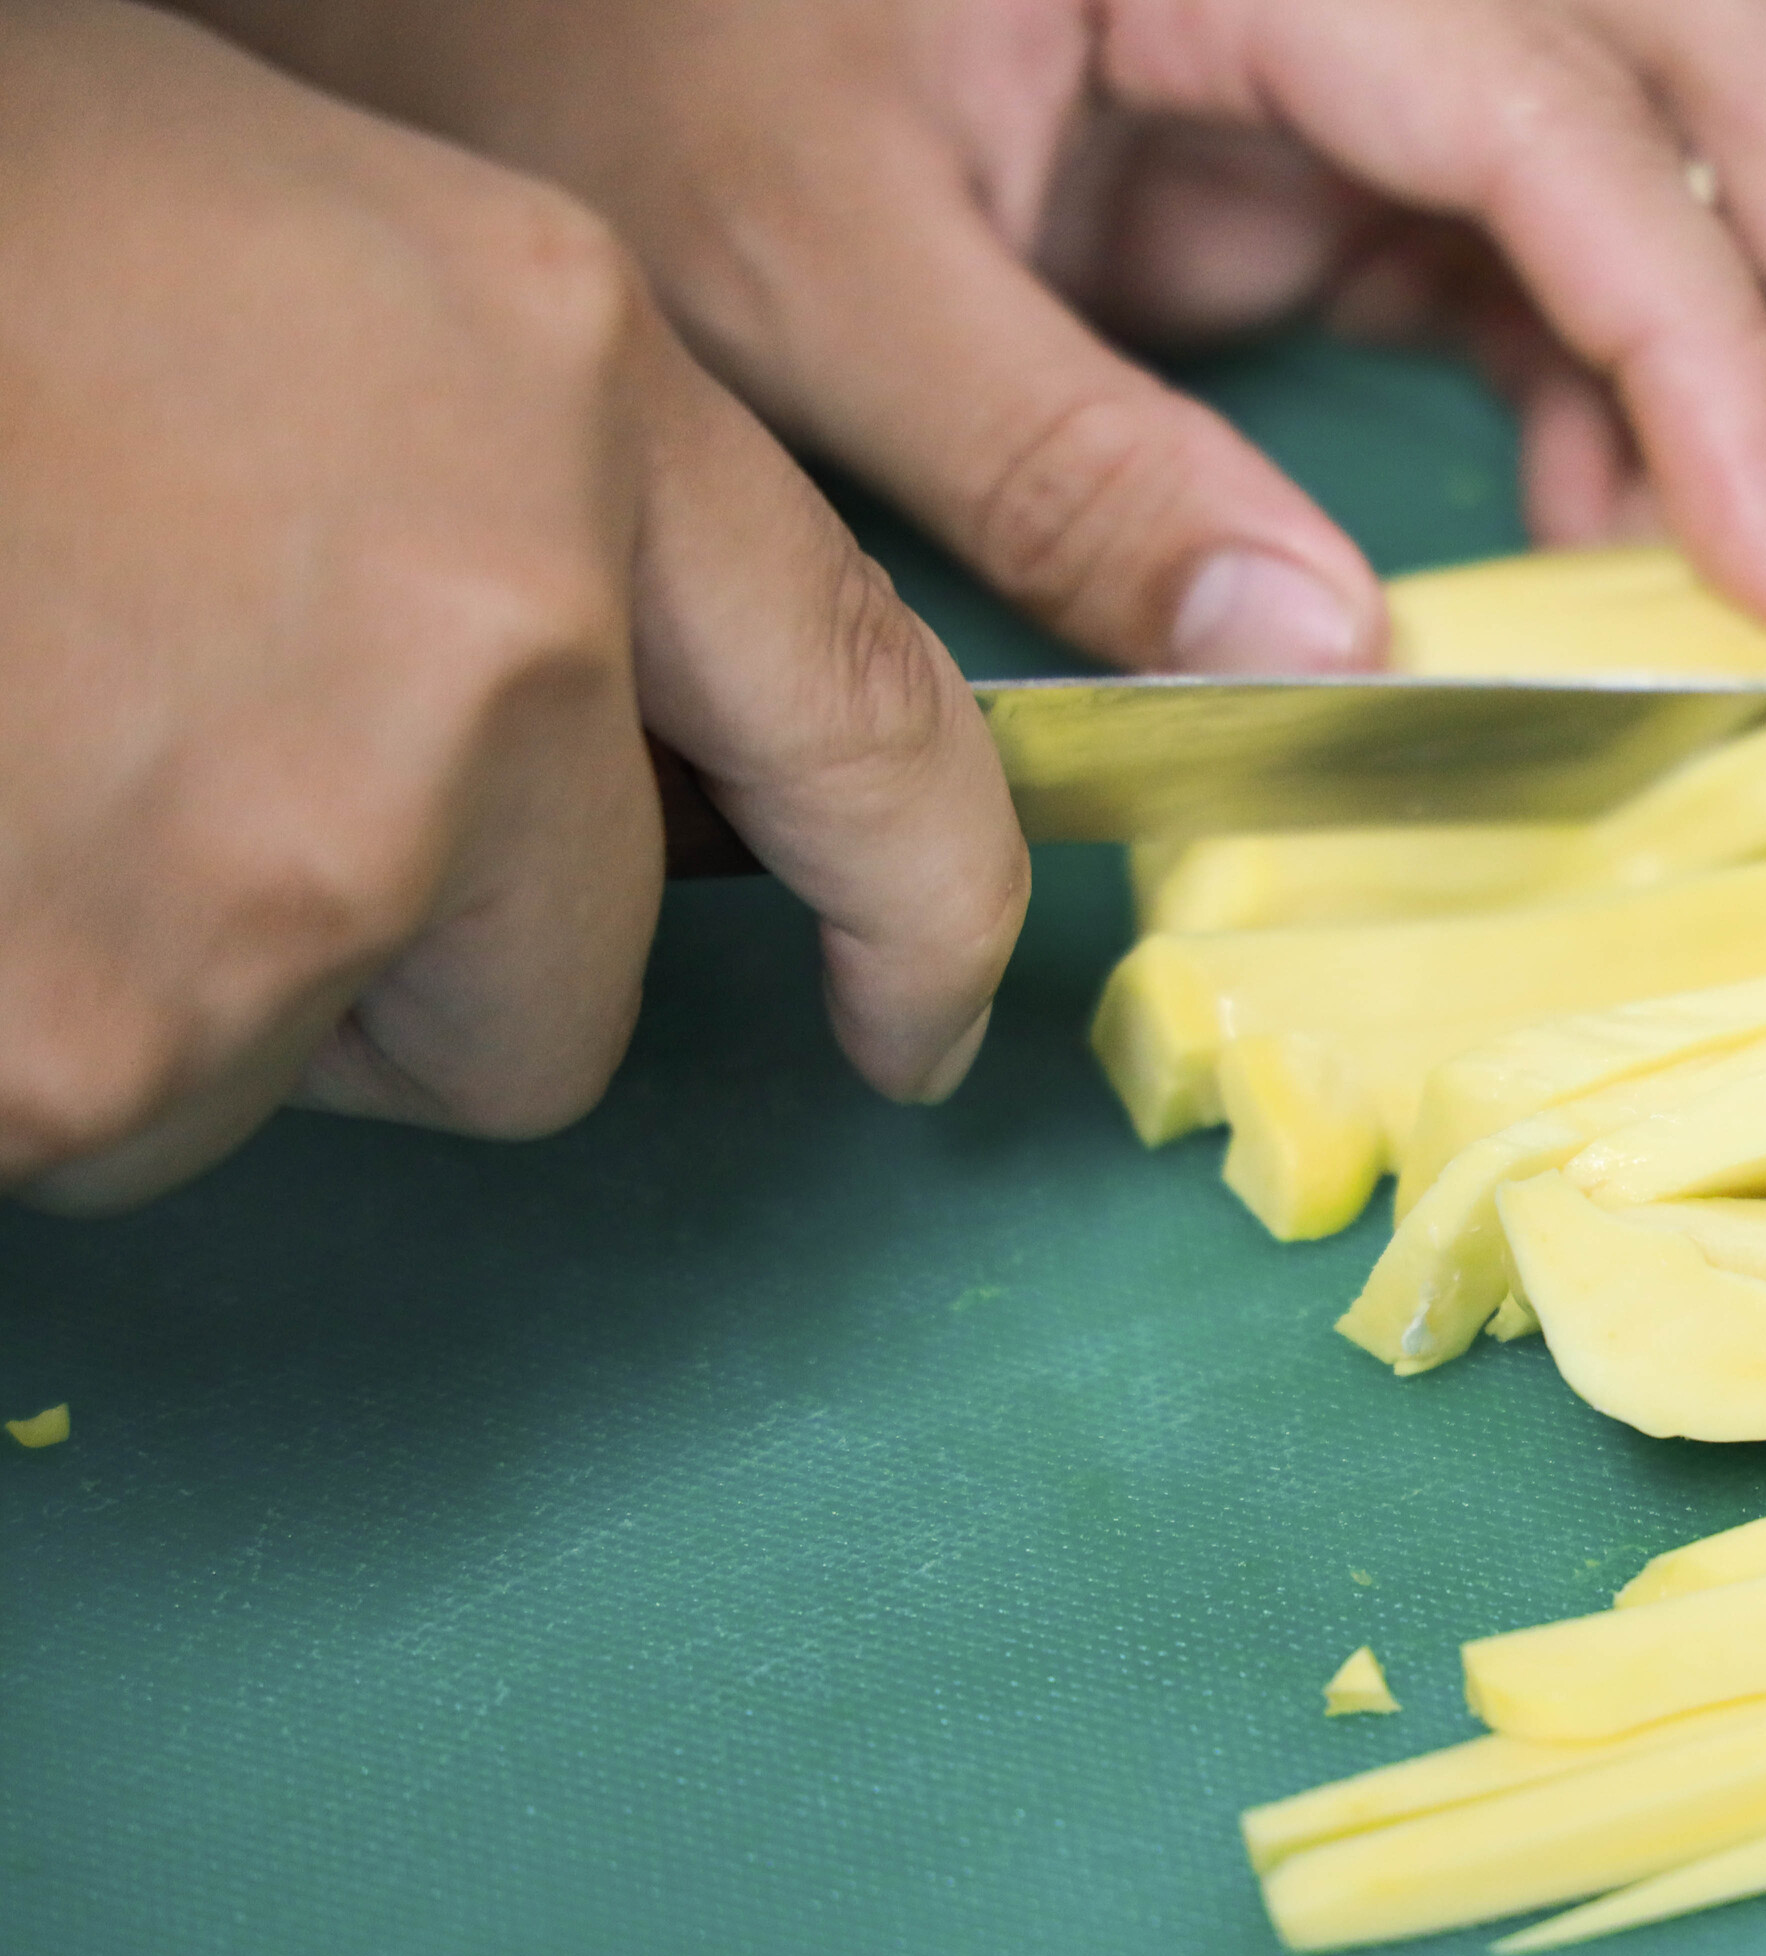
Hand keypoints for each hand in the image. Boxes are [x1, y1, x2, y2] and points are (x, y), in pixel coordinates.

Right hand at [0, 0, 1028, 1211]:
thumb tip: (643, 771)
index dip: (925, 917)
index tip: (921, 1021)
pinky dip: (38, 1022)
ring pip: (297, 1068)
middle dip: (406, 965)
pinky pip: (109, 1111)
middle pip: (551, 1007)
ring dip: (183, 975)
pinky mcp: (89, 1027)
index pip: (871, 732)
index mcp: (579, 405)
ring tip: (29, 747)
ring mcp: (292, 847)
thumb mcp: (344, 283)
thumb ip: (557, 519)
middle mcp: (497, 641)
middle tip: (193, 784)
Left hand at [173, 0, 1765, 667]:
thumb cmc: (615, 58)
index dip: (1710, 336)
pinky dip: (1625, 388)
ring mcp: (1347, 36)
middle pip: (1714, 47)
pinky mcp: (1322, 134)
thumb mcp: (806, 272)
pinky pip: (1548, 241)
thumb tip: (1319, 661)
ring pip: (1677, 132)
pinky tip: (1629, 537)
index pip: (1558, 110)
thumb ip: (1060, 461)